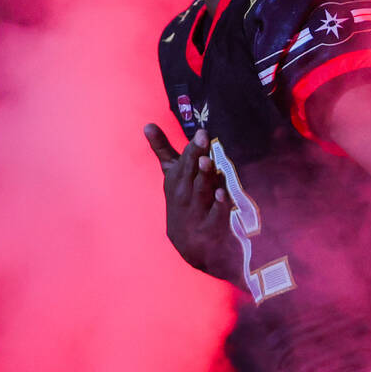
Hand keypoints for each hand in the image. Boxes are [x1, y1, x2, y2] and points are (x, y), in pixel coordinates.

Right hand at [143, 124, 235, 280]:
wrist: (192, 247)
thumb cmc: (185, 203)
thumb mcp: (174, 178)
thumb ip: (164, 151)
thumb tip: (147, 124)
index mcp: (175, 182)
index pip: (183, 162)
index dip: (192, 148)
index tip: (201, 132)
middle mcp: (183, 196)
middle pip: (190, 174)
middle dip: (196, 156)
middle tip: (203, 138)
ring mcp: (196, 213)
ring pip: (201, 192)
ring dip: (205, 176)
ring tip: (208, 161)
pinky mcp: (210, 228)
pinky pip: (215, 215)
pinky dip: (218, 205)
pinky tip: (223, 194)